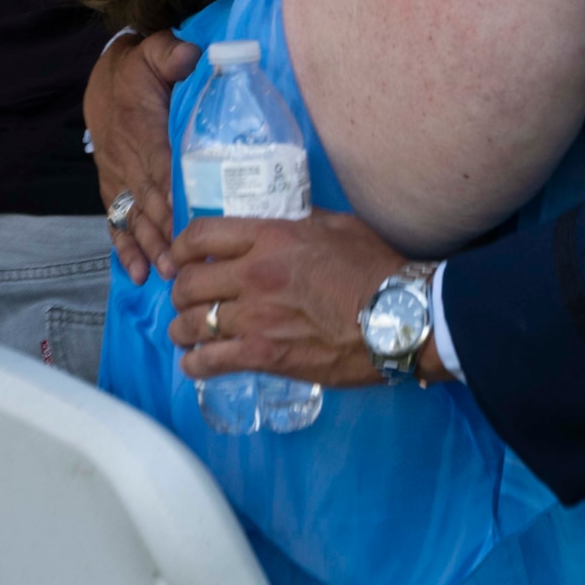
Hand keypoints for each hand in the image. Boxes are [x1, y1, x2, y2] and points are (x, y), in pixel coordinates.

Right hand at [86, 31, 197, 283]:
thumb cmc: (138, 68)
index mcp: (143, 130)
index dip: (171, 191)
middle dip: (165, 233)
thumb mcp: (153, 50)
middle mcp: (129, 160)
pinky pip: (117, 222)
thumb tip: (187, 55)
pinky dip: (125, 248)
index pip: (159, 164)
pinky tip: (137, 274)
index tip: (187, 217)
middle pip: (149, 202)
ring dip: (149, 246)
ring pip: (134, 217)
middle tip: (183, 263)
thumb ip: (169, 53)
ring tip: (165, 273)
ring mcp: (120, 179)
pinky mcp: (115, 189)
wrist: (105, 78)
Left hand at [166, 211, 440, 387]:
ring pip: (189, 324)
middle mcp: (254, 275)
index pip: (200, 235)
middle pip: (187, 283)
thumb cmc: (378, 269)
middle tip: (192, 299)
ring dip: (184, 329)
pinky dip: (196, 364)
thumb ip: (300, 221)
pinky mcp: (264, 357)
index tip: (185, 258)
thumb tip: (282, 221)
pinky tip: (200, 362)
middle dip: (182, 291)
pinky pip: (207, 363)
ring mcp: (256, 318)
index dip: (182, 247)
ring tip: (191, 333)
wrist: (402, 317)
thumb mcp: (339, 226)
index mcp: (270, 237)